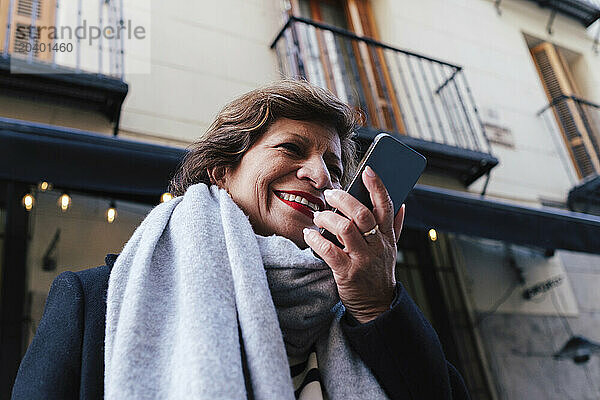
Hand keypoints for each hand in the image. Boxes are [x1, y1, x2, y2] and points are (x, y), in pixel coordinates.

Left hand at [303, 165, 404, 322]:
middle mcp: (377, 245)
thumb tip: (403, 204)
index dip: (377, 186)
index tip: (368, 170)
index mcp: (387, 236)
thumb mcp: (391, 249)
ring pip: (345, 229)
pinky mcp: (347, 273)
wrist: (377, 306)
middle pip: (362, 214)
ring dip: (327, 218)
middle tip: (329, 194)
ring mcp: (363, 260)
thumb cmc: (379, 273)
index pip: (386, 206)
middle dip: (343, 199)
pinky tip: (309, 235)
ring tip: (318, 216)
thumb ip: (396, 227)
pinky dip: (316, 240)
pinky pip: (329, 251)